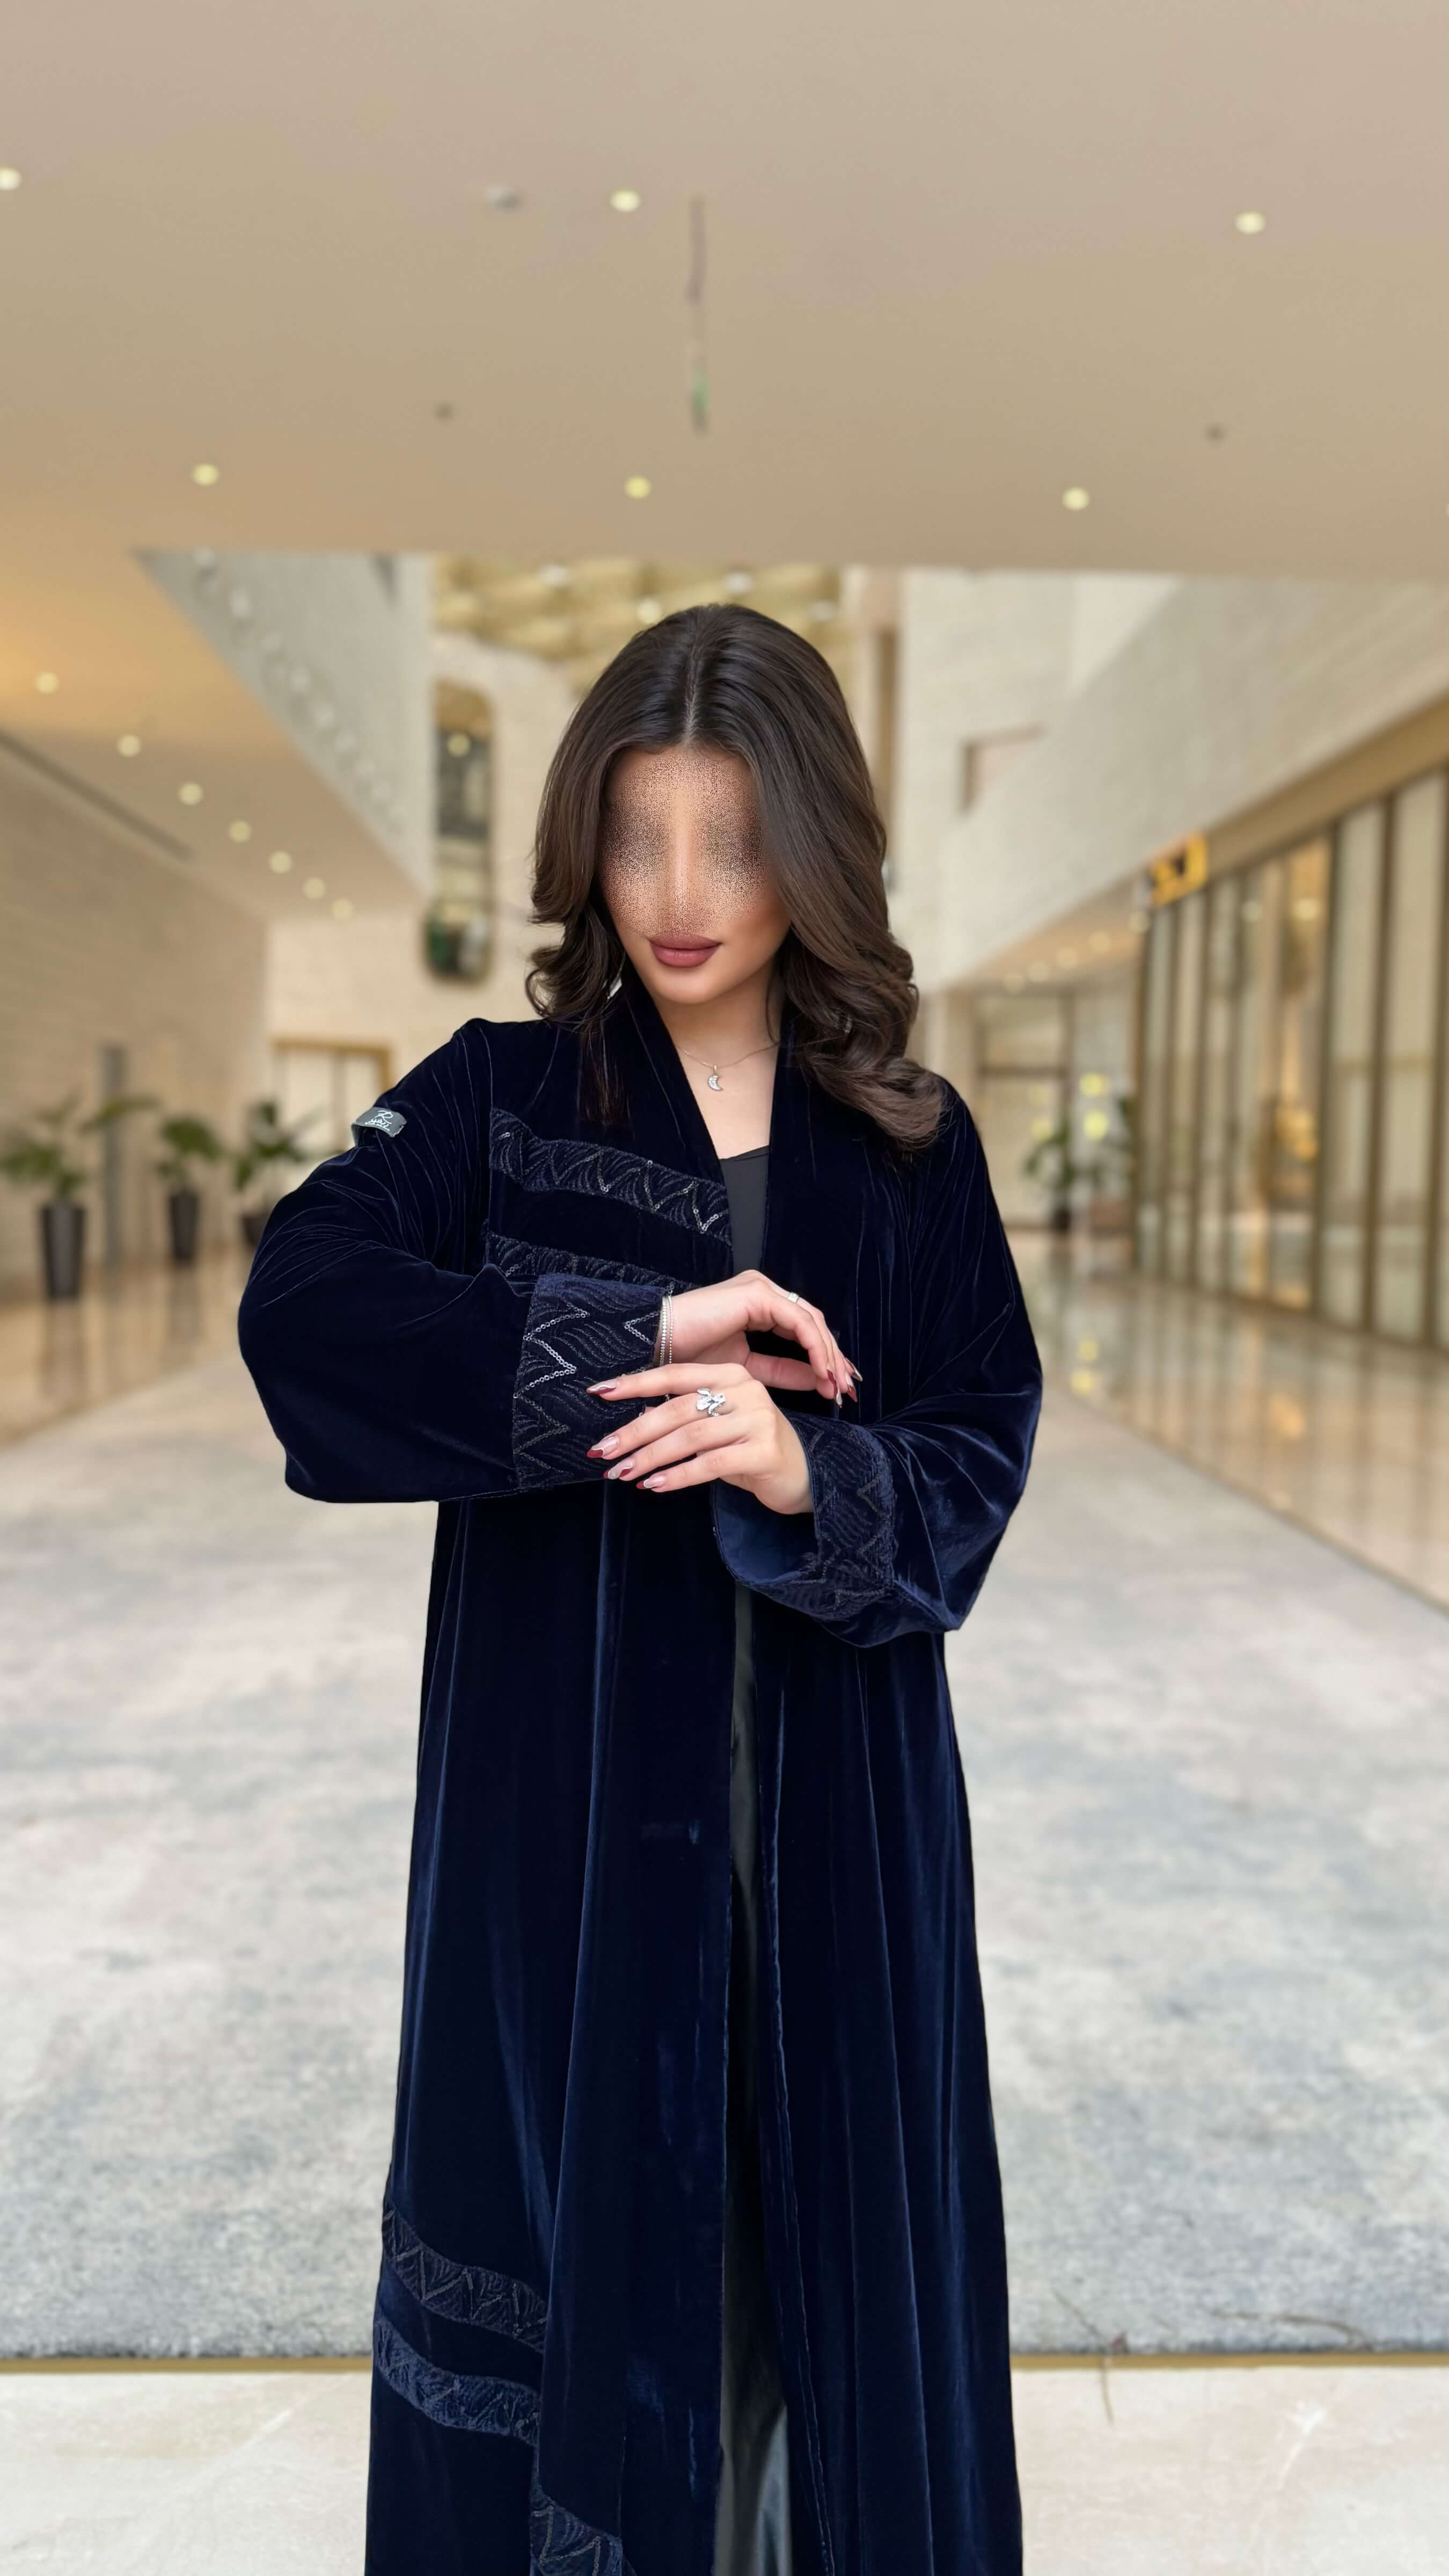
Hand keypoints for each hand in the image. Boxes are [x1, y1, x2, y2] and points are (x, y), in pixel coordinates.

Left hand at [586, 1363, 812, 1515]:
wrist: (802, 1477)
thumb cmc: (749, 1450)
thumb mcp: (716, 1427)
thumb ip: (684, 1418)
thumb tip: (633, 1422)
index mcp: (731, 1375)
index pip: (675, 1375)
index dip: (636, 1383)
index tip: (599, 1393)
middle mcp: (746, 1390)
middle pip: (678, 1409)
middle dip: (636, 1432)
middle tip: (604, 1451)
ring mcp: (758, 1419)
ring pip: (691, 1437)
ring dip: (651, 1457)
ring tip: (623, 1474)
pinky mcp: (763, 1450)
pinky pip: (709, 1464)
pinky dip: (677, 1476)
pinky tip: (655, 1486)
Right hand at [664, 1270, 858, 1404]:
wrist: (655, 1345)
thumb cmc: (689, 1357)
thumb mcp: (745, 1370)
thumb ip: (781, 1372)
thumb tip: (818, 1381)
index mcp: (759, 1306)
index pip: (804, 1330)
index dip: (824, 1358)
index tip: (838, 1387)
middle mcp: (764, 1292)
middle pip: (813, 1324)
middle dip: (833, 1358)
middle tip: (847, 1390)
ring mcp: (761, 1289)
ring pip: (811, 1321)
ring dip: (828, 1354)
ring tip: (837, 1385)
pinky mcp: (757, 1294)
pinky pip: (798, 1320)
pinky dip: (814, 1346)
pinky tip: (821, 1371)